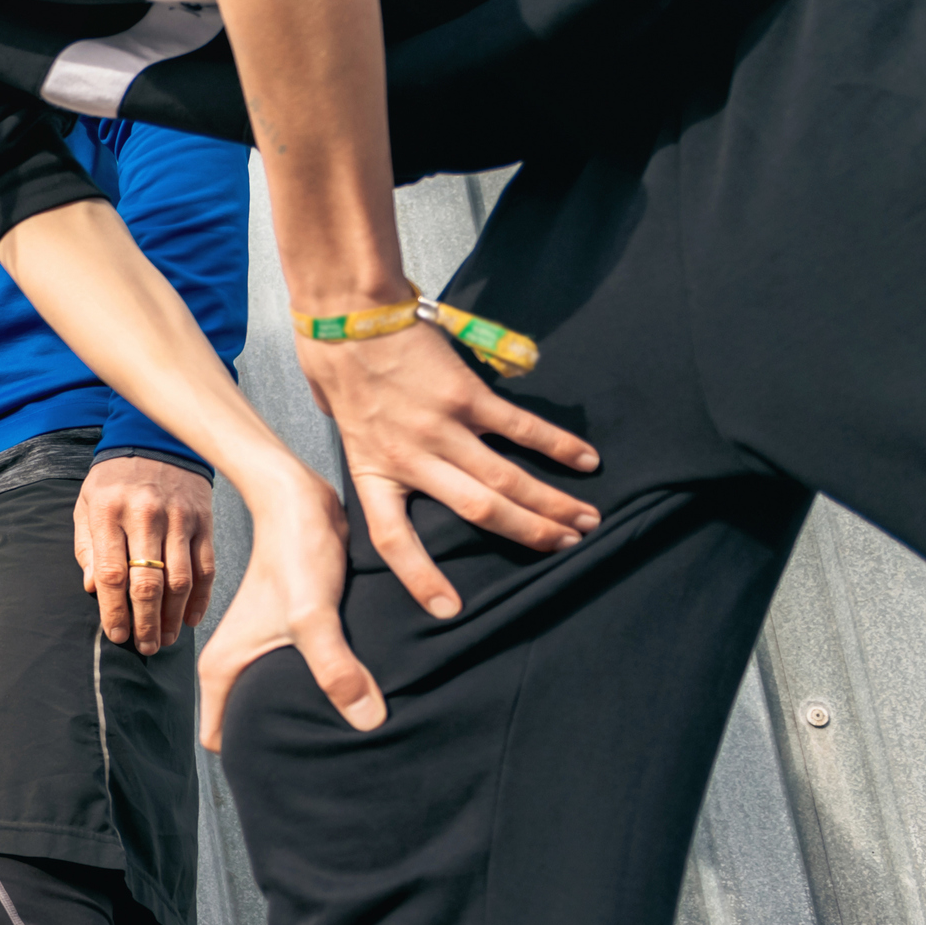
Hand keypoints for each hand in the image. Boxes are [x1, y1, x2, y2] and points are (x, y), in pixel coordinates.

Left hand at [77, 455, 215, 654]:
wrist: (157, 439)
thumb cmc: (114, 479)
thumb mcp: (87, 504)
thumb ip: (87, 547)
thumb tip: (93, 589)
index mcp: (110, 512)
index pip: (113, 573)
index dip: (114, 610)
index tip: (117, 634)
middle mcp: (146, 516)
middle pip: (148, 583)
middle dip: (146, 622)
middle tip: (145, 647)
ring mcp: (179, 519)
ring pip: (180, 580)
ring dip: (173, 617)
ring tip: (165, 639)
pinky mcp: (203, 522)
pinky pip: (206, 567)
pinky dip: (200, 598)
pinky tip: (190, 618)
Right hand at [195, 463, 382, 747]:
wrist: (303, 502)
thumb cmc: (297, 553)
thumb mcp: (313, 615)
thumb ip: (336, 667)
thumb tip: (368, 721)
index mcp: (222, 669)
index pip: (222, 741)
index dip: (249, 760)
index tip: (288, 772)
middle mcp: (238, 663)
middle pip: (254, 727)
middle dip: (285, 747)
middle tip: (329, 762)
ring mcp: (265, 650)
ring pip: (282, 703)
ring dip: (312, 716)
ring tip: (350, 733)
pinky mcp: (293, 636)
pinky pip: (306, 678)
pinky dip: (330, 688)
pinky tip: (361, 693)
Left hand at [295, 320, 599, 619]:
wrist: (345, 314)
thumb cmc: (338, 366)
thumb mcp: (344, 427)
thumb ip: (375, 454)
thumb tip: (402, 463)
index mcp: (374, 473)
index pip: (395, 540)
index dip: (421, 577)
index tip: (449, 610)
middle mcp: (411, 458)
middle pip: (479, 511)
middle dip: (529, 534)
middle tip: (568, 547)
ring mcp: (441, 427)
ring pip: (506, 478)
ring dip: (551, 502)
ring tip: (587, 520)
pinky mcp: (465, 395)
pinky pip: (519, 427)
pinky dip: (556, 445)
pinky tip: (586, 460)